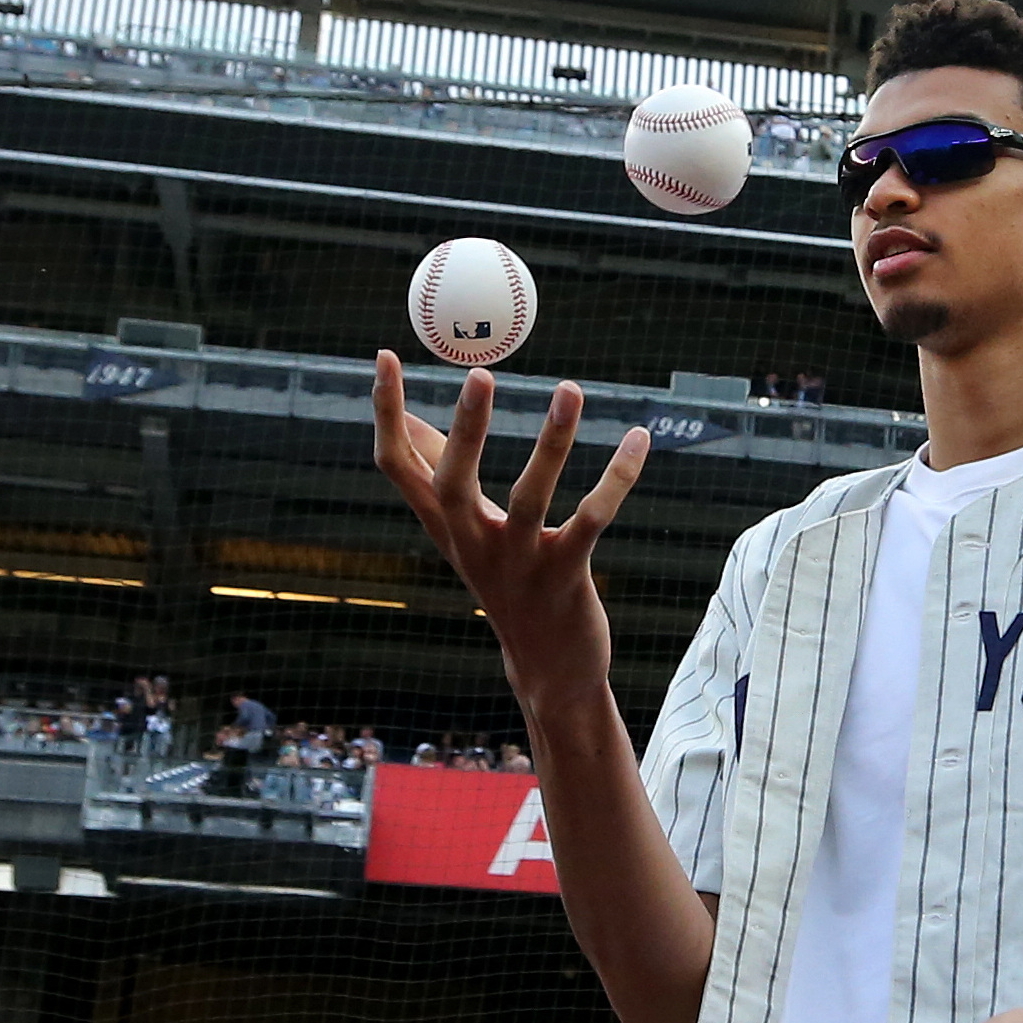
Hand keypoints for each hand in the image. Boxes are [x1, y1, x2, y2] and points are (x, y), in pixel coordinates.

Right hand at [371, 356, 647, 706]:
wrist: (547, 668)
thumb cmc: (506, 583)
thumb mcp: (465, 533)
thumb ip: (438, 479)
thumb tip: (407, 421)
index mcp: (445, 526)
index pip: (398, 466)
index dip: (386, 412)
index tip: (384, 354)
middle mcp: (473, 543)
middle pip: (452, 484)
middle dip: (465, 430)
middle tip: (479, 373)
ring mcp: (519, 562)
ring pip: (529, 498)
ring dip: (552, 443)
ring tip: (570, 388)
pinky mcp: (566, 576)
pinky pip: (591, 519)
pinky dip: (617, 477)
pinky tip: (639, 436)